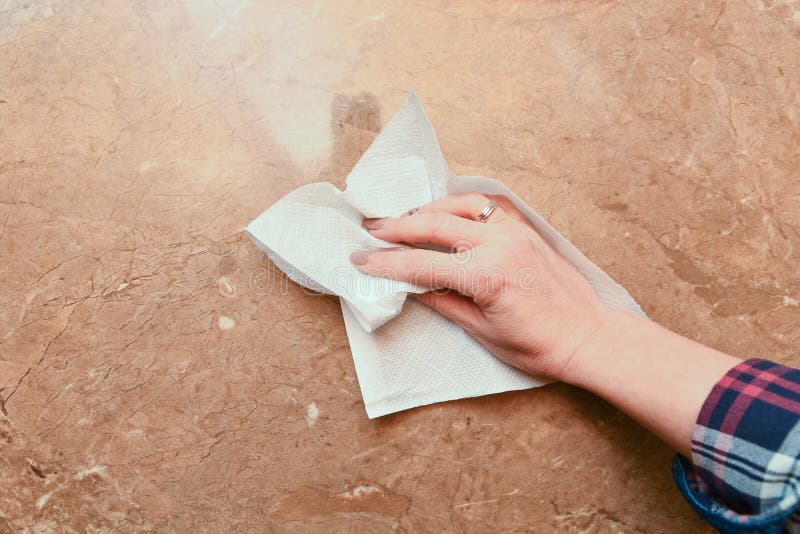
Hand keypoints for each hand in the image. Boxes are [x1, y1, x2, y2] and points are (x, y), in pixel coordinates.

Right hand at [349, 192, 610, 380]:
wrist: (589, 337)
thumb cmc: (540, 345)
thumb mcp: (484, 332)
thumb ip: (445, 302)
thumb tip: (412, 286)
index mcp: (487, 276)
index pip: (422, 264)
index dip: (387, 262)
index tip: (361, 259)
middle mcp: (500, 245)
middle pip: (434, 225)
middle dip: (397, 227)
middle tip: (370, 229)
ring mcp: (515, 232)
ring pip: (461, 206)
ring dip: (428, 209)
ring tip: (404, 219)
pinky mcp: (526, 229)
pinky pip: (487, 206)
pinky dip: (462, 205)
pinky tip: (447, 212)